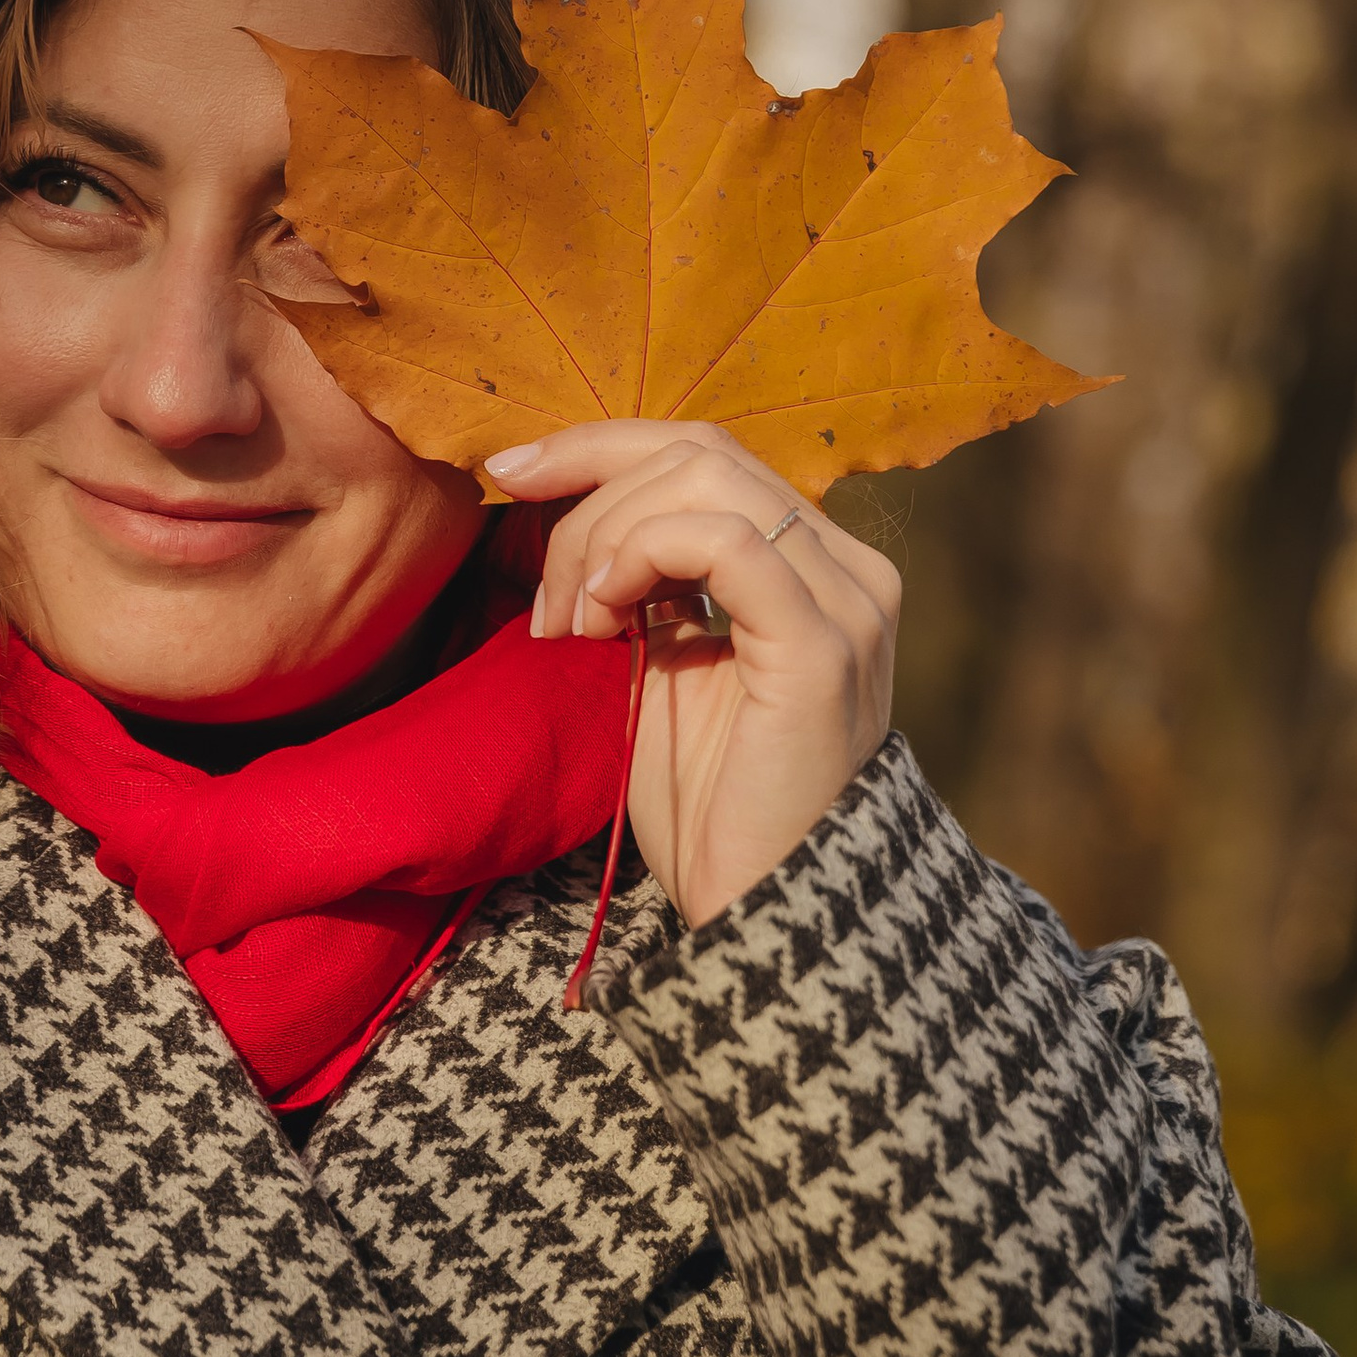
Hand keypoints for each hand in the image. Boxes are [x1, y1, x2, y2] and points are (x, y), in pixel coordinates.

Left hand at [484, 419, 899, 931]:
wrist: (764, 910)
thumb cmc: (708, 804)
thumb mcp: (663, 665)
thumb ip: (645, 584)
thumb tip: (576, 510)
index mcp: (810, 564)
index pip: (703, 453)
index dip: (597, 446)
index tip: (510, 471)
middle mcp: (846, 568)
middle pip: (699, 450)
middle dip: (588, 490)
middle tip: (543, 596)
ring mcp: (845, 602)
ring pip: (705, 480)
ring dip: (604, 535)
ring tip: (573, 622)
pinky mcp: (823, 645)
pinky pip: (728, 540)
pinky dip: (643, 552)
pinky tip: (605, 613)